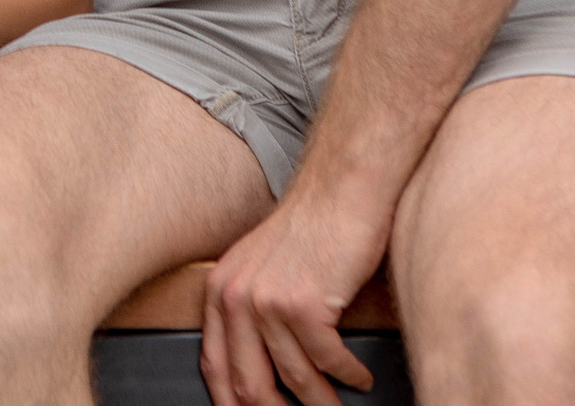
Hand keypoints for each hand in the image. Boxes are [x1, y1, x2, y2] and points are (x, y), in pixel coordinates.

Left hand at [200, 189, 386, 405]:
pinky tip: (359, 376)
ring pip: (297, 381)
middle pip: (250, 386)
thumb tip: (260, 369)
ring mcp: (268, 302)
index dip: (233, 403)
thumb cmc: (310, 229)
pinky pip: (330, 362)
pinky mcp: (305, 305)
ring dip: (323, 402)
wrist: (340, 191)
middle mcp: (235, 299)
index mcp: (219, 293)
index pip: (215, 367)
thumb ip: (250, 311)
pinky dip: (349, 376)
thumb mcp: (260, 267)